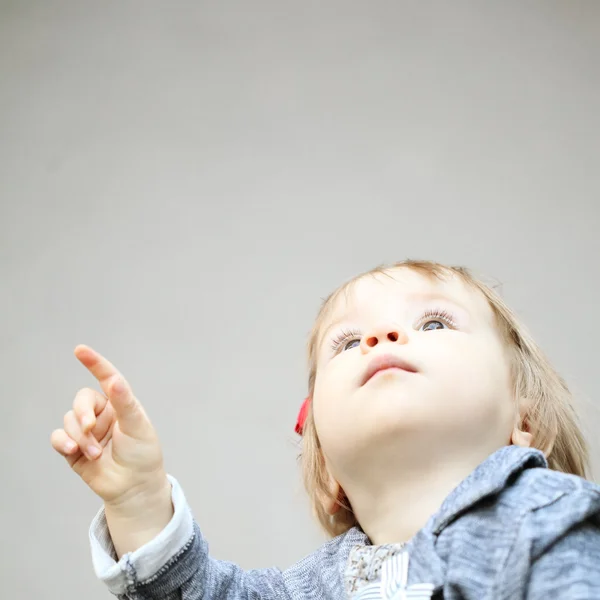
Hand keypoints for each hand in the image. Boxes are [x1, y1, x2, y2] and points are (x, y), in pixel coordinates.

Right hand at [50, 345, 166, 507]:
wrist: (134, 486)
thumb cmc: (142, 454)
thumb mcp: (138, 426)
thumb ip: (125, 403)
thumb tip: (114, 380)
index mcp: (120, 403)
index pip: (106, 378)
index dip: (94, 363)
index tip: (80, 350)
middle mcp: (102, 413)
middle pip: (81, 400)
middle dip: (83, 413)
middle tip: (91, 428)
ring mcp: (87, 430)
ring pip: (69, 420)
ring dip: (81, 437)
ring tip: (96, 453)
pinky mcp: (74, 448)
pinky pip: (58, 437)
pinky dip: (63, 441)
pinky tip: (73, 450)